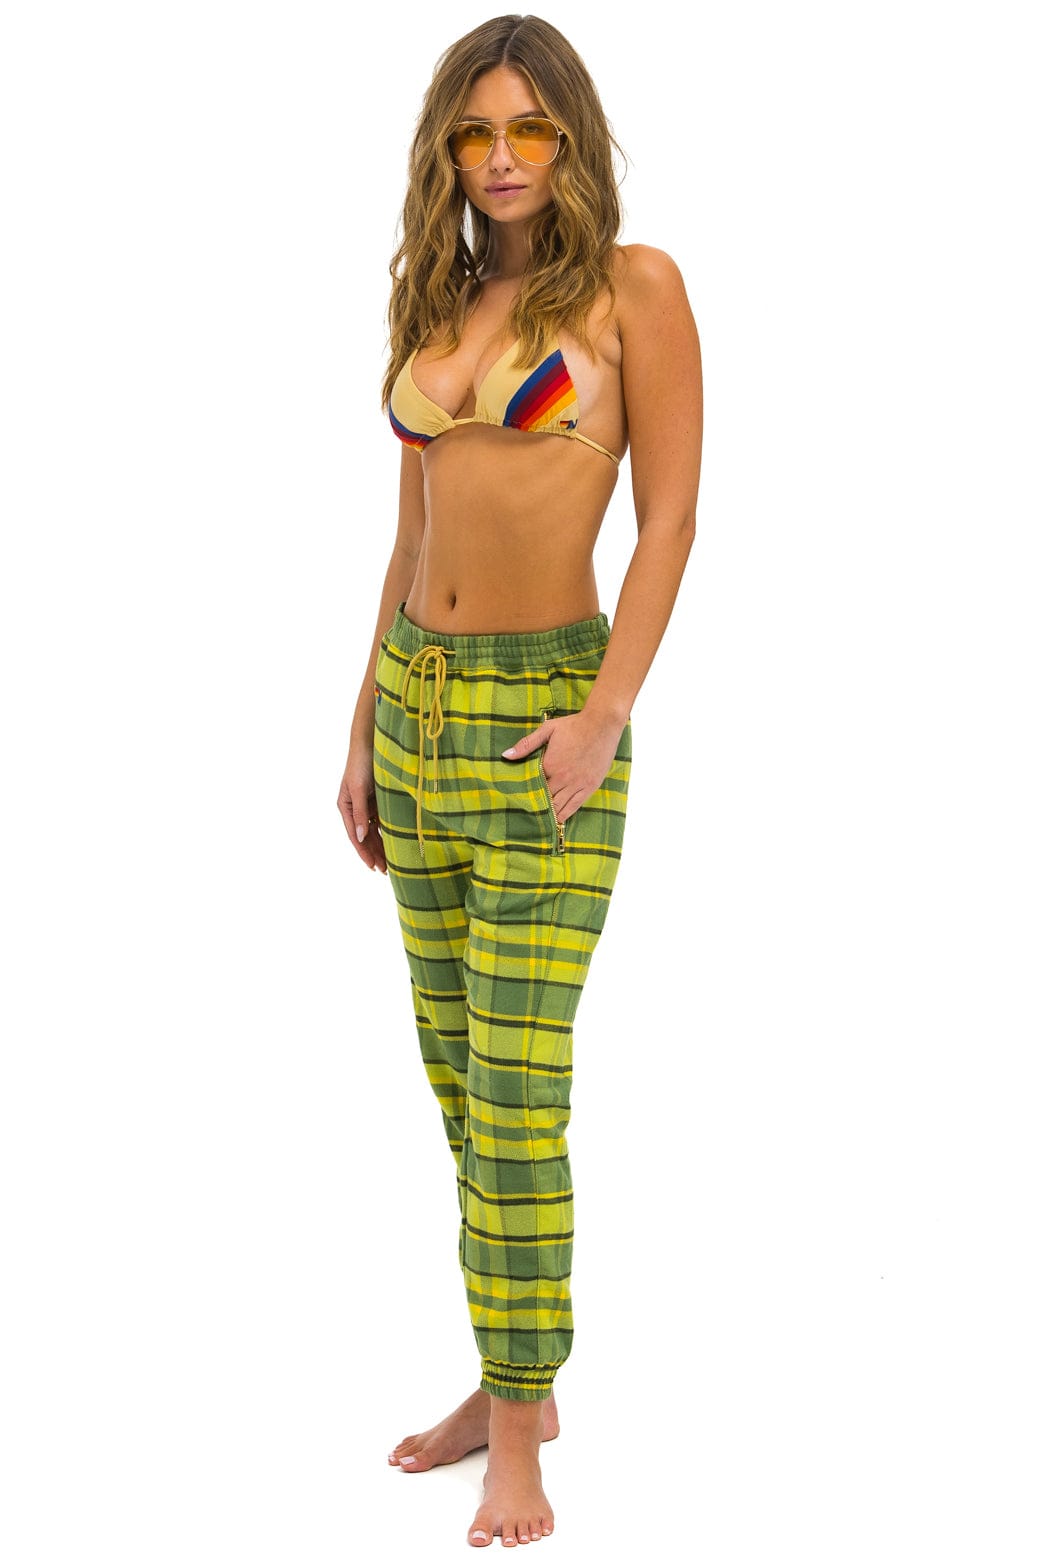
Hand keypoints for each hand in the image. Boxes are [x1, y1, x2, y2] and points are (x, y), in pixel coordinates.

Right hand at [337, 742, 386, 873]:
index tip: (373, 867)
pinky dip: (388, 832)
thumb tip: (361, 837)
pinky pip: (383, 821)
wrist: (372, 742)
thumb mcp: (359, 789)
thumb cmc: (362, 763)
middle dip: (374, 854)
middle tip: (386, 871)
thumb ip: (360, 813)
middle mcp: (355, 808)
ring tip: (391, 863)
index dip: (364, 852)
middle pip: (365, 836)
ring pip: (375, 831)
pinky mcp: (378, 799)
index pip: (355, 835)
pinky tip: (395, 843)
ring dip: (381, 846)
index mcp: (345, 806)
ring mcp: (367, 804)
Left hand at [501, 707, 625, 824]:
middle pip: (545, 798)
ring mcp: (577, 783)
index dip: (526, 793)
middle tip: (526, 814)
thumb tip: (506, 755)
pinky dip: (565, 814)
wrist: (602, 724)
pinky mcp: (590, 786)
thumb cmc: (574, 725)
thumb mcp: (547, 730)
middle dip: (536, 806)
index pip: (533, 786)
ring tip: (539, 821)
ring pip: (559, 806)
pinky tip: (558, 820)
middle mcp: (563, 778)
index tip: (518, 801)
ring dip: (549, 813)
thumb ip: (526, 744)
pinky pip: (575, 806)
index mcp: (550, 765)